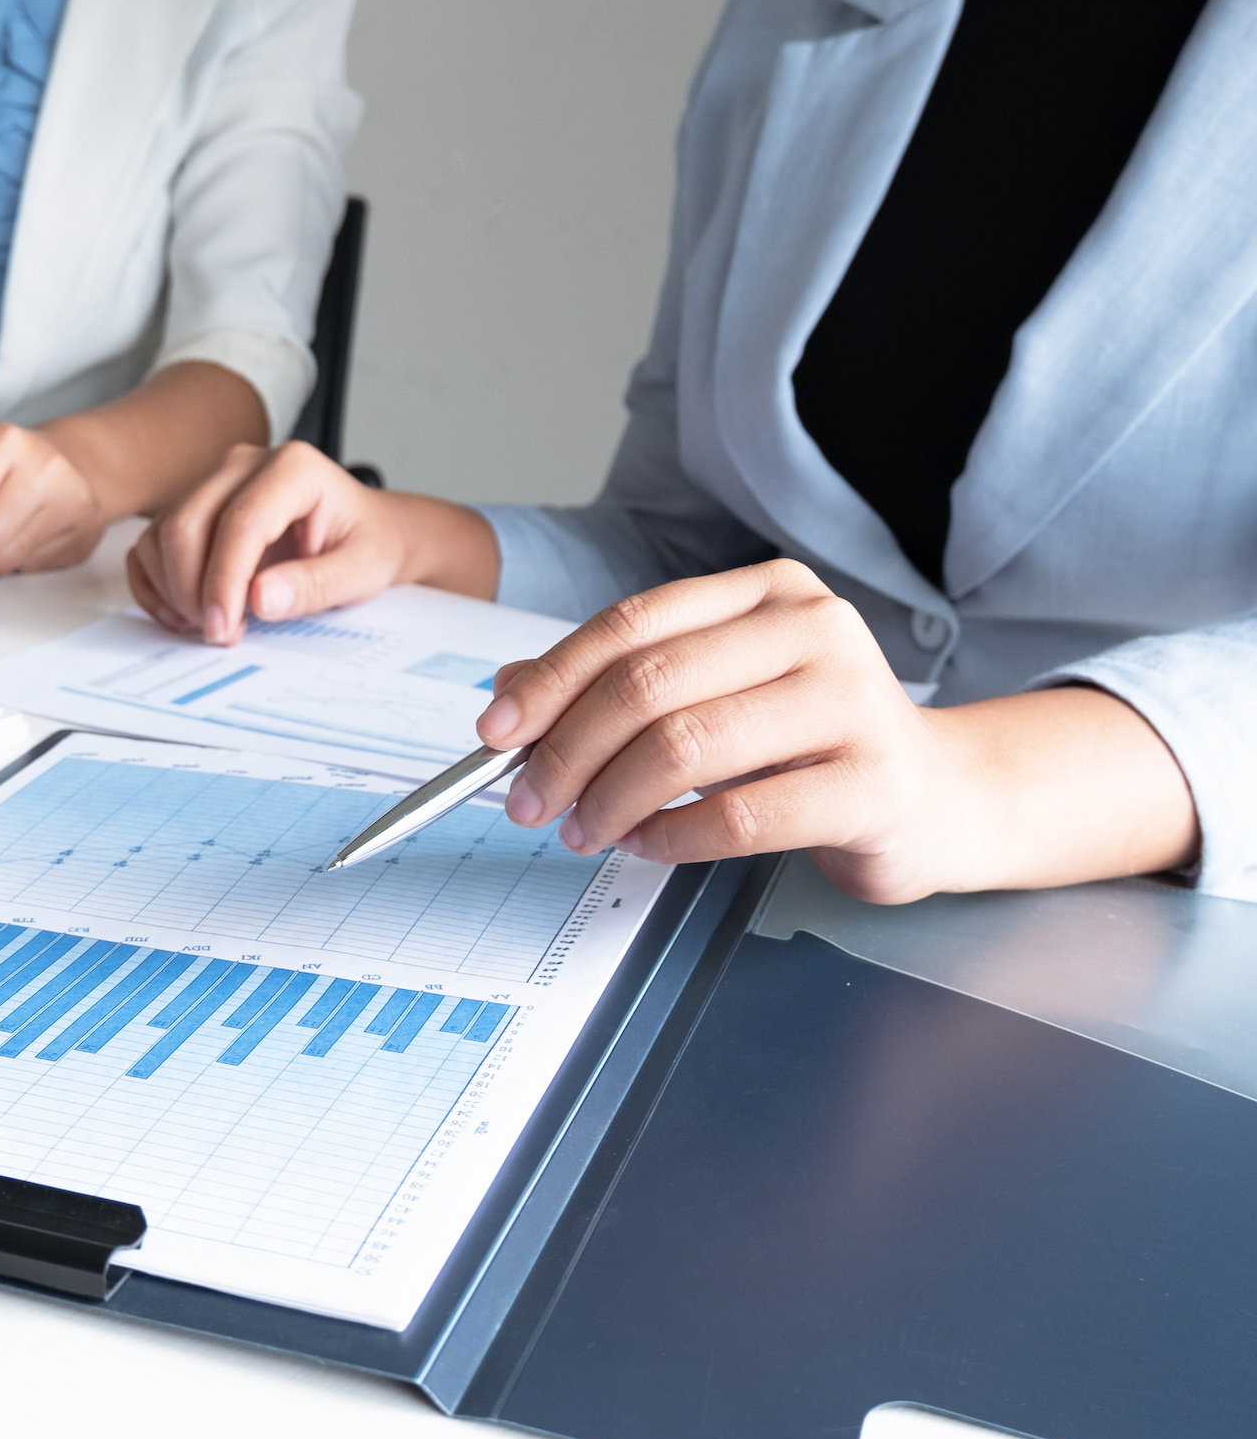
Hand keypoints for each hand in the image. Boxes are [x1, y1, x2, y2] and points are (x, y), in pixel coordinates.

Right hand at [127, 440, 493, 641]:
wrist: (367, 531)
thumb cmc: (367, 544)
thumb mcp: (362, 571)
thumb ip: (315, 584)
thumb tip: (259, 599)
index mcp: (293, 468)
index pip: (240, 523)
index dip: (223, 582)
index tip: (223, 630)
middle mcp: (244, 464)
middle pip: (186, 525)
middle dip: (193, 591)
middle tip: (220, 636)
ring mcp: (214, 482)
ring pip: (162, 535)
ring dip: (173, 590)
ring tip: (210, 626)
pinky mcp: (195, 506)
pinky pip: (152, 544)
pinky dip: (155, 584)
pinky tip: (183, 614)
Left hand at [477, 559, 1194, 902]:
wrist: (944, 797)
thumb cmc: (811, 743)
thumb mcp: (715, 694)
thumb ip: (622, 683)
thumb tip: (507, 690)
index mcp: (768, 592)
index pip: (632, 624)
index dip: (551, 680)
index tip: (494, 733)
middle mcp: (814, 630)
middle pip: (649, 683)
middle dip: (568, 749)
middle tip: (526, 799)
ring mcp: (853, 703)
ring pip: (687, 746)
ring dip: (611, 798)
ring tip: (582, 829)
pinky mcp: (874, 785)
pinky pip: (742, 816)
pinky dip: (674, 837)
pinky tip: (647, 846)